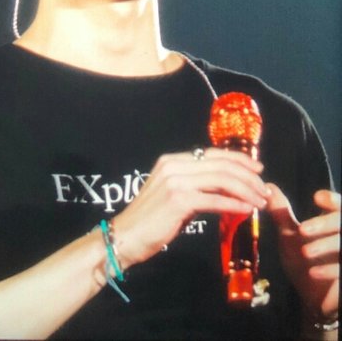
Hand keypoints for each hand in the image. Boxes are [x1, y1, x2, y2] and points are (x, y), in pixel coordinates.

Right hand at [113, 148, 268, 268]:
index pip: (213, 154)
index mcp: (173, 160)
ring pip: (221, 179)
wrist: (126, 236)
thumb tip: (225, 189)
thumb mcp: (174, 194)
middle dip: (248, 176)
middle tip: (263, 188)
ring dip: (246, 190)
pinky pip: (214, 200)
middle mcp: (174, 165)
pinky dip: (234, 204)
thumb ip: (195, 186)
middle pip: (221, 165)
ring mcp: (176, 181)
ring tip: (260, 200)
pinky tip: (246, 209)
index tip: (257, 169)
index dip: (239, 159)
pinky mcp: (179, 200)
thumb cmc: (150, 219)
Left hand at [266, 184, 339, 319]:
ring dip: (325, 246)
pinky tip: (313, 272)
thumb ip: (281, 212)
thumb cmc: (302, 262)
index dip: (332, 199)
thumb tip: (268, 187)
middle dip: (324, 223)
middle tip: (302, 230)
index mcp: (334, 223)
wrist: (311, 298)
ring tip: (305, 253)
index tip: (316, 197)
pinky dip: (329, 269)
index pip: (339, 204)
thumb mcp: (289, 235)